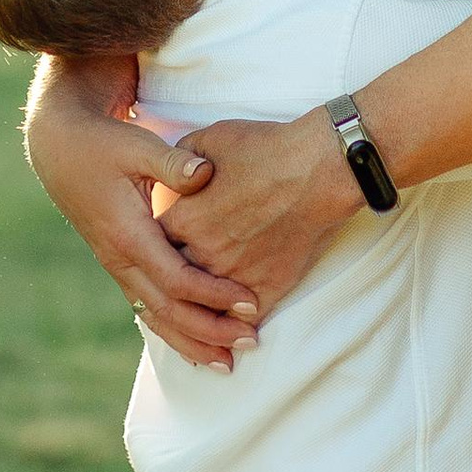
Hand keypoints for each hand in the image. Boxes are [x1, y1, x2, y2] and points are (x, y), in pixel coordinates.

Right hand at [23, 65, 259, 369]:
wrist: (58, 149)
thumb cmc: (103, 143)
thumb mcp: (137, 145)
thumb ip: (173, 161)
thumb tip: (205, 173)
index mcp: (128, 234)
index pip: (177, 279)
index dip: (215, 295)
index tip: (251, 304)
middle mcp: (120, 258)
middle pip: (167, 310)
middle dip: (209, 331)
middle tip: (251, 344)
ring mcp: (117, 265)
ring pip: (154, 316)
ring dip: (190, 341)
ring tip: (225, 364)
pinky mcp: (119, 263)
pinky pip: (146, 306)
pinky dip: (171, 329)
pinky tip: (193, 344)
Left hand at [162, 107, 362, 320]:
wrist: (318, 169)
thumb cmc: (266, 148)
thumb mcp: (210, 138)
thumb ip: (180, 158)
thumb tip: (174, 171)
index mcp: (184, 219)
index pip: (152, 244)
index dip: (154, 246)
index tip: (160, 246)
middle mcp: (203, 253)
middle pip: (173, 281)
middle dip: (171, 285)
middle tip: (172, 290)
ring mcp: (234, 275)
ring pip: (204, 308)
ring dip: (200, 316)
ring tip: (200, 326)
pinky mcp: (267, 288)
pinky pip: (244, 320)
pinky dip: (237, 327)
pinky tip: (236, 332)